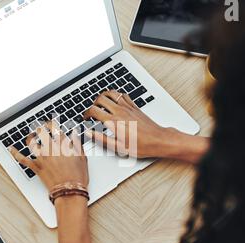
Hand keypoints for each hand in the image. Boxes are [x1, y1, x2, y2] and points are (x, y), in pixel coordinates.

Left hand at [9, 121, 88, 191]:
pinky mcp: (36, 167)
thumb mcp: (83, 158)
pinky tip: (11, 148)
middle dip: (40, 128)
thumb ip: (77, 144)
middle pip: (42, 132)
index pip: (55, 128)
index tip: (51, 123)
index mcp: (63, 145)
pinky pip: (23, 159)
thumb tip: (74, 135)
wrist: (70, 191)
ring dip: (30, 137)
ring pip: (31, 143)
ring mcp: (42, 157)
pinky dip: (15, 153)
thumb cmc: (78, 176)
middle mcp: (51, 148)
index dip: (52, 124)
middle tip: (40, 127)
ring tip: (31, 135)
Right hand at [84, 90, 208, 162]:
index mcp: (114, 122)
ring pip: (111, 93)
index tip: (86, 119)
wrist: (159, 140)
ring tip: (100, 103)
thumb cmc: (141, 146)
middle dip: (93, 104)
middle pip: (100, 99)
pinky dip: (115, 95)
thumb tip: (90, 134)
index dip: (86, 114)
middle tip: (92, 112)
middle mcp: (120, 112)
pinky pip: (122, 95)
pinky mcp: (135, 107)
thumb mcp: (118, 147)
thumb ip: (102, 139)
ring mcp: (128, 107)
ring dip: (103, 96)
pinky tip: (114, 100)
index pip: (94, 111)